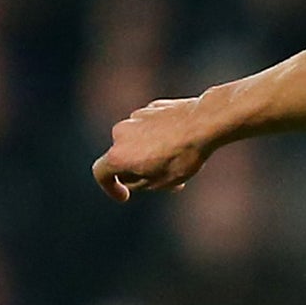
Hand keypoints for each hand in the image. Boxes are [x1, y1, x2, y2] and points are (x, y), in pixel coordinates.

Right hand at [92, 97, 216, 201]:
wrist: (204, 123)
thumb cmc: (183, 157)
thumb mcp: (161, 182)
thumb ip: (138, 183)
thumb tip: (130, 178)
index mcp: (118, 155)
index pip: (101, 174)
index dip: (110, 188)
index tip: (124, 196)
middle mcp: (119, 134)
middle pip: (123, 157)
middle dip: (139, 170)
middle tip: (164, 180)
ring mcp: (134, 118)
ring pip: (137, 142)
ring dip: (150, 154)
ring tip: (178, 161)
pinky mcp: (149, 108)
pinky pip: (149, 128)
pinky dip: (159, 138)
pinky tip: (181, 142)